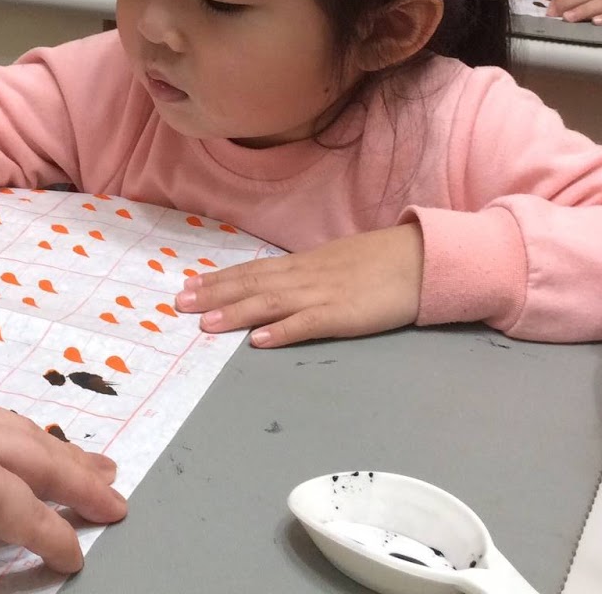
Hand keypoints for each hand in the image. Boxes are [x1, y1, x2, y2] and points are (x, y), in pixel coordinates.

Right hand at [0, 350, 126, 572]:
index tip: (27, 439)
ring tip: (107, 497)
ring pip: (40, 463)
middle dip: (61, 452)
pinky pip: (27, 514)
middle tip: (97, 464)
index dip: (7, 433)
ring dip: (76, 480)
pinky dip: (53, 534)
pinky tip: (72, 553)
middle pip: (22, 435)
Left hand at [175, 224, 423, 346]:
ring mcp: (323, 294)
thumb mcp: (336, 262)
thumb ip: (308, 273)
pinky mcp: (344, 314)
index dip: (220, 278)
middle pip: (252, 284)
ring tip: (205, 323)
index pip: (254, 270)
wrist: (422, 259)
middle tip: (179, 304)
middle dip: (214, 294)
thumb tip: (280, 283)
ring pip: (271, 302)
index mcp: (304, 264)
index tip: (190, 284)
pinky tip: (258, 341)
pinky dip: (282, 331)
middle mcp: (306, 275)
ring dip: (235, 312)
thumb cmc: (382, 262)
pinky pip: (308, 323)